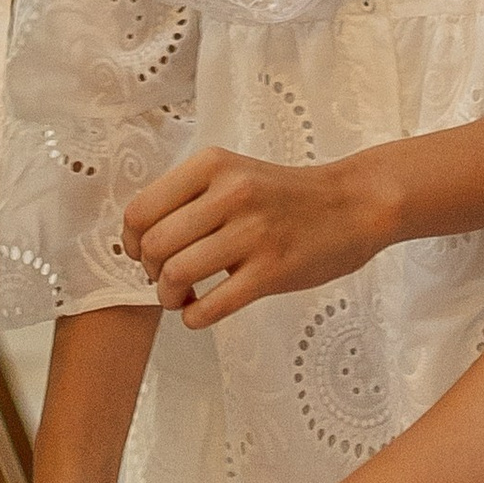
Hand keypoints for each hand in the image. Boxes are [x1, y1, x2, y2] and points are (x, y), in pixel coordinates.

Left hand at [125, 144, 394, 324]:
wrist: (352, 205)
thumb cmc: (284, 195)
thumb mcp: (233, 173)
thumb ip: (188, 196)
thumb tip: (138, 238)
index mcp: (212, 165)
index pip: (140, 210)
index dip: (132, 242)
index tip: (143, 255)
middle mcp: (230, 193)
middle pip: (153, 246)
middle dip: (149, 272)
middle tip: (165, 279)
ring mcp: (252, 233)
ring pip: (176, 275)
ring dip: (168, 298)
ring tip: (181, 298)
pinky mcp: (272, 271)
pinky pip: (211, 306)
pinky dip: (193, 318)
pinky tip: (200, 312)